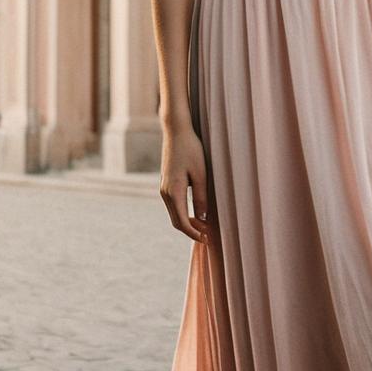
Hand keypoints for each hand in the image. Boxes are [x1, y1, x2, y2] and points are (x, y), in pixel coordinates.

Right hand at [159, 125, 211, 243]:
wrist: (176, 132)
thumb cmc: (191, 149)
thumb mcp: (201, 173)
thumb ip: (201, 196)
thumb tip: (202, 217)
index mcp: (174, 191)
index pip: (182, 222)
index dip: (194, 233)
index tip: (206, 239)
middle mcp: (165, 192)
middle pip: (176, 221)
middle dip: (191, 230)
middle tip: (208, 236)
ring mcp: (164, 188)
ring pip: (174, 213)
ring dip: (187, 222)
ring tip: (204, 226)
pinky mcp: (166, 183)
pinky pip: (174, 205)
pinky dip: (184, 213)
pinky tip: (196, 212)